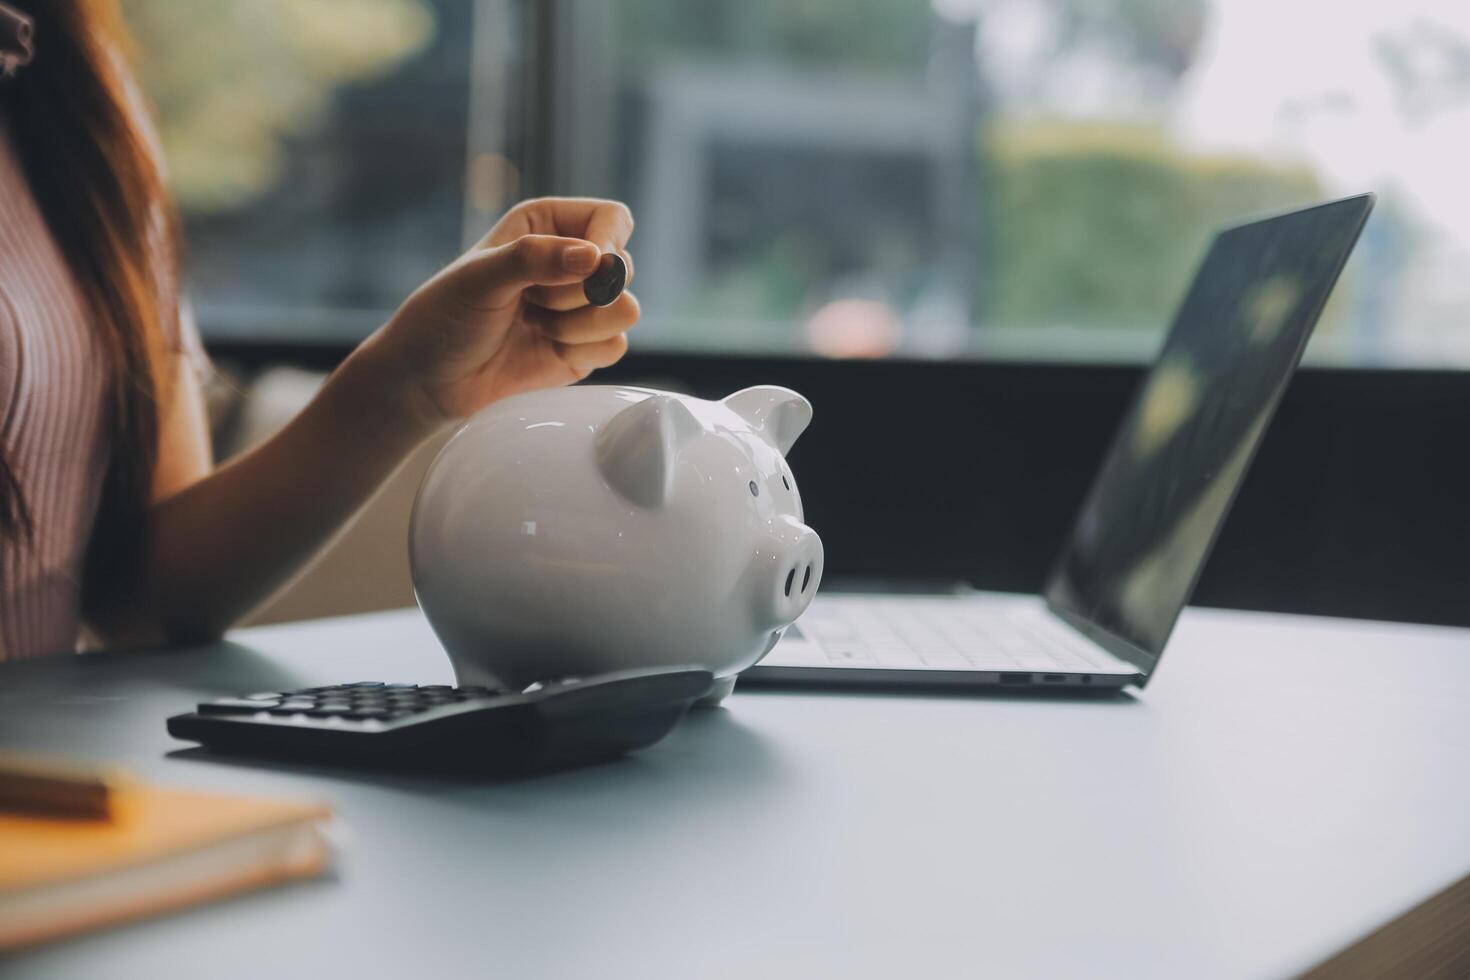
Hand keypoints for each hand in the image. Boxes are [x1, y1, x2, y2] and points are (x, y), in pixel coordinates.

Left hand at [364, 197, 638, 425]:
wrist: (429, 380)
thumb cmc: (445, 317)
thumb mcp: (480, 277)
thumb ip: (535, 259)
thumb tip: (594, 259)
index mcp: (547, 225)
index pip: (611, 219)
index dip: (608, 243)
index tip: (588, 267)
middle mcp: (571, 262)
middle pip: (622, 269)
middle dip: (578, 293)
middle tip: (531, 302)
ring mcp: (581, 308)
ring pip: (625, 312)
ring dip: (576, 325)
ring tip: (533, 325)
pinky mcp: (586, 347)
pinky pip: (615, 346)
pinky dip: (580, 352)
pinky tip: (544, 349)